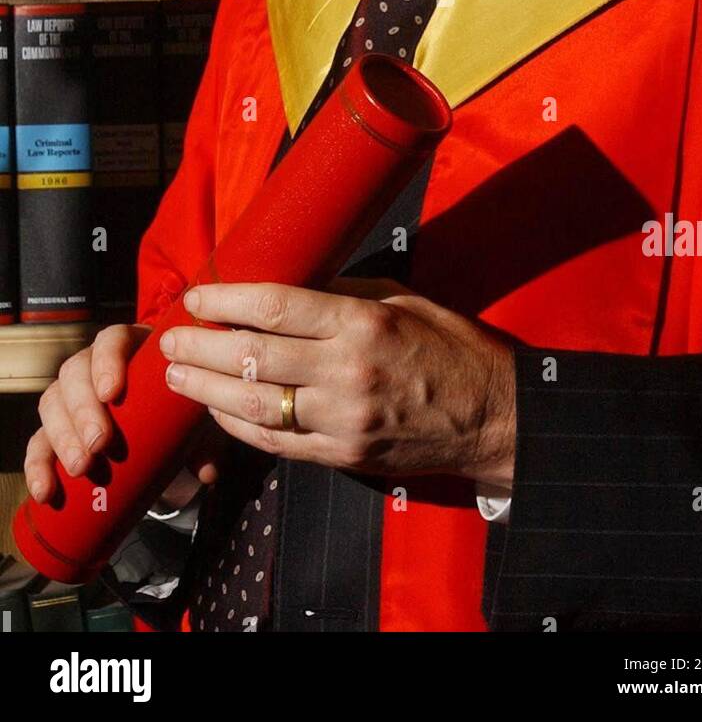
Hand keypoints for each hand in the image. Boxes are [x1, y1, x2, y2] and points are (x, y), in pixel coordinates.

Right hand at [24, 322, 227, 504]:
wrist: (165, 434)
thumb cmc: (180, 412)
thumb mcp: (195, 421)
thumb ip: (205, 439)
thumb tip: (206, 469)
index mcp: (133, 350)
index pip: (112, 340)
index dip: (106, 360)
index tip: (111, 392)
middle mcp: (96, 367)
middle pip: (75, 372)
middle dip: (83, 408)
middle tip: (99, 443)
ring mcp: (73, 397)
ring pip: (53, 402)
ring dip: (62, 435)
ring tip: (81, 467)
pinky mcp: (58, 429)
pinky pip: (39, 441)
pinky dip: (38, 465)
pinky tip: (44, 488)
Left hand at [158, 277, 516, 490]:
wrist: (495, 417)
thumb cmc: (451, 347)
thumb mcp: (401, 300)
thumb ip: (341, 293)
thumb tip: (285, 283)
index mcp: (362, 323)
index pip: (276, 308)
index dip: (226, 302)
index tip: (196, 297)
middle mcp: (348, 372)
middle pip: (254, 358)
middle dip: (202, 347)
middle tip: (170, 337)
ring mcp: (344, 419)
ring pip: (256, 406)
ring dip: (207, 389)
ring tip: (177, 374)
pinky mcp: (344, 455)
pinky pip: (277, 444)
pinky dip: (238, 427)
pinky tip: (217, 410)